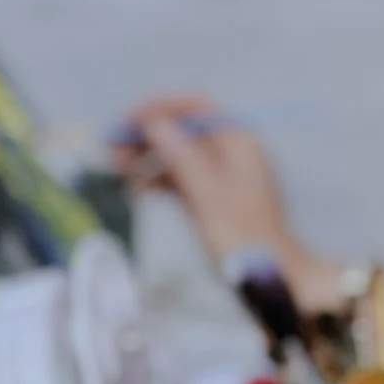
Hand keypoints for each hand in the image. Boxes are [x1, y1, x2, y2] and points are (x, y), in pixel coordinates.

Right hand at [121, 99, 311, 280]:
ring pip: (177, 156)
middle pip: (182, 131)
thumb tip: (154, 123)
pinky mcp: (211, 197)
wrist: (269, 275)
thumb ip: (182, 155)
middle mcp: (230, 153)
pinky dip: (157, 180)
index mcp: (239, 142)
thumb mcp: (208, 193)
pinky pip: (180, 179)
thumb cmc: (244, 237)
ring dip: (148, 159)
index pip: (195, 108)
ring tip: (120, 171)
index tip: (129, 119)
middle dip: (148, 137)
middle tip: (114, 149)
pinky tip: (136, 190)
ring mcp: (220, 176)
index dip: (160, 108)